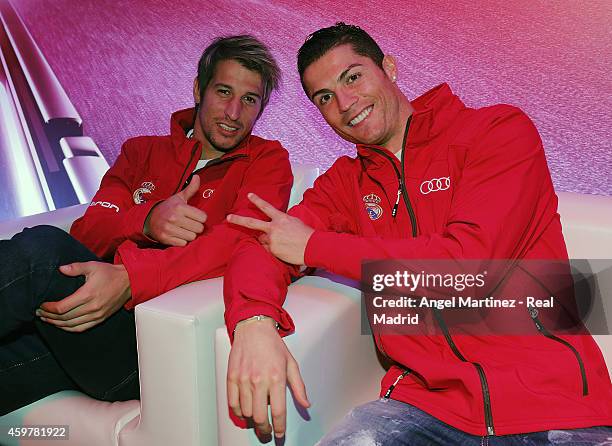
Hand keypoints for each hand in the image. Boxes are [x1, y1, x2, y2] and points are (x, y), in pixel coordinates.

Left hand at [36, 262, 130, 331]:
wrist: (129, 282)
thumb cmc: (111, 273)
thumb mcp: (92, 266)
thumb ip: (75, 267)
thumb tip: (61, 269)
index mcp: (88, 294)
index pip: (62, 307)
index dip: (49, 308)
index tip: (42, 305)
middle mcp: (92, 307)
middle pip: (64, 318)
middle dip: (49, 316)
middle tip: (40, 312)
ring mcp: (97, 315)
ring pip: (71, 325)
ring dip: (57, 324)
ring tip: (47, 319)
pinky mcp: (101, 318)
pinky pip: (81, 328)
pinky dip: (69, 329)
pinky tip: (62, 325)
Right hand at [145, 174, 206, 245]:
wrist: (149, 219)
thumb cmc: (168, 208)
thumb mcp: (179, 197)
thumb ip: (190, 188)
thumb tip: (197, 177)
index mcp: (180, 207)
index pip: (203, 217)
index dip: (201, 218)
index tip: (195, 216)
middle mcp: (174, 218)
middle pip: (199, 228)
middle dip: (196, 227)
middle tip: (190, 224)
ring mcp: (169, 229)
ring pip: (192, 237)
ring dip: (190, 234)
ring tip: (184, 229)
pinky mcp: (165, 239)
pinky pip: (183, 244)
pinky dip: (182, 241)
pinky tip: (178, 235)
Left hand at [227, 193, 313, 264]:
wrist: (313, 247)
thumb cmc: (307, 234)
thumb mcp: (295, 222)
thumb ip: (282, 222)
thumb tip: (274, 225)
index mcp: (281, 218)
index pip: (266, 207)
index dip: (257, 200)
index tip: (249, 195)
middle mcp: (273, 228)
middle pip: (252, 223)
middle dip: (238, 219)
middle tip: (228, 218)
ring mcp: (272, 239)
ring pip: (262, 240)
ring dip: (268, 241)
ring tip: (283, 243)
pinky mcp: (273, 250)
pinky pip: (268, 249)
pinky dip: (273, 249)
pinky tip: (284, 249)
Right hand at [228, 318, 309, 439]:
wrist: (253, 328)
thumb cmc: (272, 345)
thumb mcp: (291, 364)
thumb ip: (299, 386)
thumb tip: (306, 404)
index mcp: (276, 377)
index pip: (278, 411)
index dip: (279, 427)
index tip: (280, 434)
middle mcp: (259, 380)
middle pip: (260, 417)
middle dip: (265, 430)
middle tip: (267, 433)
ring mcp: (244, 379)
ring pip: (246, 412)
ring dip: (253, 421)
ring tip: (258, 420)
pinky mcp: (232, 377)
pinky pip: (233, 403)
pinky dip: (239, 412)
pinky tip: (245, 411)